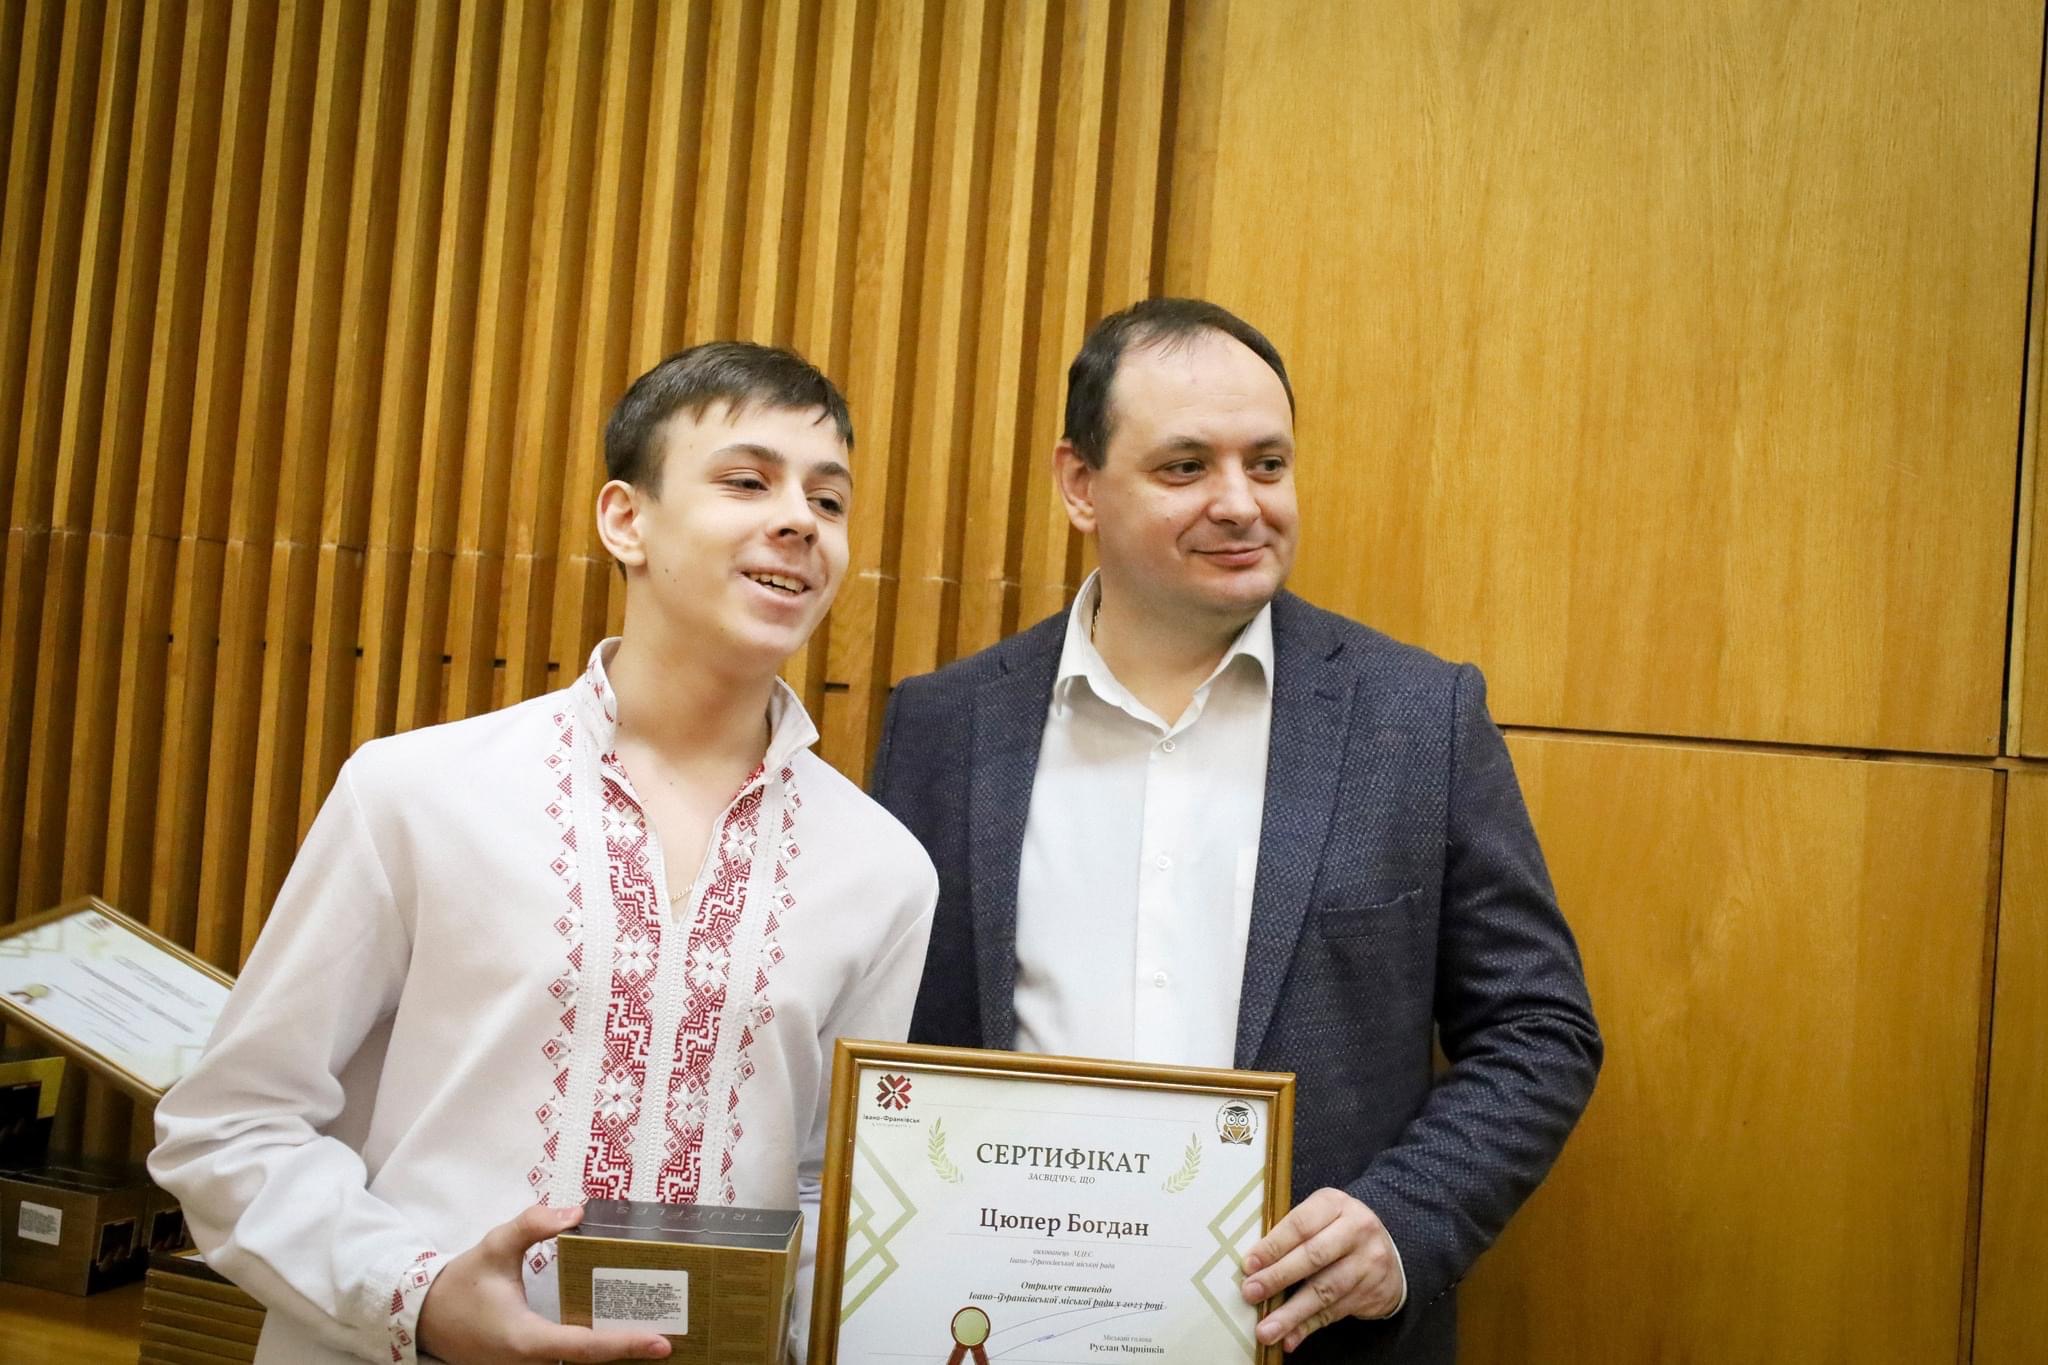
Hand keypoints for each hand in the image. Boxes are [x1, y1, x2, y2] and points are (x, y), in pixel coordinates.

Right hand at [416, 1203, 671, 1362]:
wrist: (425, 1317)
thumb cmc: (462, 1283)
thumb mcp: (495, 1246)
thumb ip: (532, 1225)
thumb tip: (575, 1212)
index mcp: (527, 1341)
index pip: (585, 1348)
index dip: (625, 1346)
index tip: (661, 1344)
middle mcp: (532, 1363)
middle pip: (591, 1362)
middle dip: (631, 1351)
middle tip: (674, 1335)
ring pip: (581, 1364)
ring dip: (616, 1350)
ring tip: (658, 1333)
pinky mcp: (530, 1364)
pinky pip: (570, 1359)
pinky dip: (598, 1349)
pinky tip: (623, 1333)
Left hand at [1239, 1187, 1403, 1351]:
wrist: (1386, 1249)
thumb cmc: (1338, 1230)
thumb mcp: (1321, 1216)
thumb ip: (1292, 1233)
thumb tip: (1253, 1265)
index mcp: (1335, 1204)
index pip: (1300, 1224)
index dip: (1272, 1246)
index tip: (1249, 1265)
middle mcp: (1357, 1230)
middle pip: (1313, 1257)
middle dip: (1278, 1278)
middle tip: (1251, 1292)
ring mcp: (1368, 1262)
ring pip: (1325, 1290)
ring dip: (1292, 1313)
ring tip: (1267, 1329)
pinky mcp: (1372, 1291)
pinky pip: (1334, 1312)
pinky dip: (1308, 1326)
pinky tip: (1290, 1337)